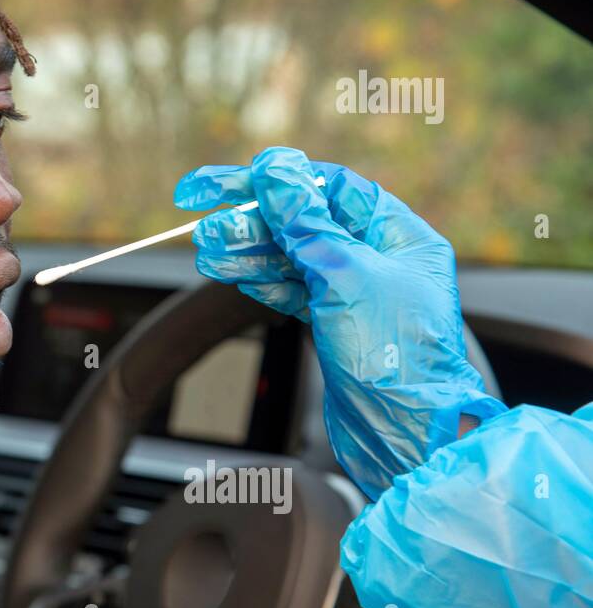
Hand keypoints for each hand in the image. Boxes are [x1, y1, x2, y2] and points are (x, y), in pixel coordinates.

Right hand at [174, 146, 505, 499]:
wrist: (408, 438)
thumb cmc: (395, 358)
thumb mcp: (345, 274)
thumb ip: (306, 220)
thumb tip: (276, 169)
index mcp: (398, 235)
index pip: (327, 187)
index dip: (272, 180)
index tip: (225, 183)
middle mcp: (380, 259)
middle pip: (304, 221)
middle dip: (250, 218)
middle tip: (199, 217)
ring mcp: (357, 294)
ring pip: (292, 257)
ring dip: (247, 249)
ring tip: (205, 247)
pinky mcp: (337, 325)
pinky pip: (291, 289)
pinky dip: (259, 279)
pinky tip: (228, 270)